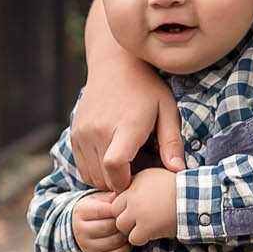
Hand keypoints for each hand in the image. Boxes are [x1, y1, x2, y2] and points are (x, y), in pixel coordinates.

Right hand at [72, 192, 130, 251]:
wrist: (82, 228)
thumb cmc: (97, 210)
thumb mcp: (99, 199)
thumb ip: (109, 197)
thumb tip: (120, 194)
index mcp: (81, 211)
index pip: (105, 210)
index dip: (119, 209)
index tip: (126, 207)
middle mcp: (80, 230)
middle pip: (110, 227)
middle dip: (123, 223)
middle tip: (131, 220)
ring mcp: (87, 246)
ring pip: (115, 242)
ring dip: (126, 236)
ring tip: (129, 229)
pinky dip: (126, 249)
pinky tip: (126, 241)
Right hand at [74, 0, 185, 189]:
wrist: (116, 65)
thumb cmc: (147, 88)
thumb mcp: (167, 110)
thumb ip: (172, 142)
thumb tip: (177, 171)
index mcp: (125, 126)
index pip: (114, 166)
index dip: (125, 183)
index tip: (138, 180)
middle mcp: (98, 130)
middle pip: (103, 178)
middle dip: (119, 185)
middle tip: (136, 176)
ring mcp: (83, 132)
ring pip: (90, 176)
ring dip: (106, 180)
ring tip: (125, 169)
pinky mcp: (75, 133)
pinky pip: (82, 166)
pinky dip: (95, 171)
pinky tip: (112, 161)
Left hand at [110, 167, 178, 245]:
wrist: (196, 198)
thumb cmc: (180, 188)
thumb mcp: (156, 177)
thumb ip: (139, 184)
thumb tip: (125, 195)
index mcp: (135, 182)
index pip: (116, 198)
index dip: (124, 207)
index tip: (135, 211)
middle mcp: (133, 195)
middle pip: (115, 212)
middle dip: (125, 218)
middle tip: (138, 221)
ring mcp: (138, 212)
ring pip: (121, 226)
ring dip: (131, 229)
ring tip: (145, 227)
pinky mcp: (146, 227)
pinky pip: (133, 238)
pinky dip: (141, 239)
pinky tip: (150, 234)